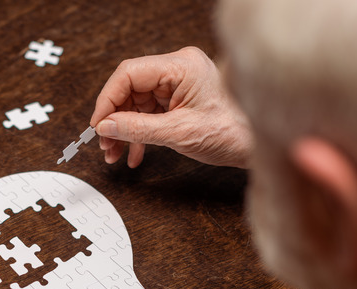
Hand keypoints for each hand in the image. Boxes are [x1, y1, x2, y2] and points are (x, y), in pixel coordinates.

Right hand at [90, 47, 253, 167]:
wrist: (258, 145)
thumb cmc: (233, 133)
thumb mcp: (178, 133)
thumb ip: (137, 129)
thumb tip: (106, 127)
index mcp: (181, 66)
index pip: (129, 74)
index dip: (108, 100)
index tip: (98, 125)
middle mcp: (179, 70)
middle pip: (130, 89)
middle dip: (115, 119)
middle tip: (105, 144)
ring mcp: (180, 84)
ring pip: (137, 104)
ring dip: (124, 130)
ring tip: (115, 153)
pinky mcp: (181, 100)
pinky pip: (150, 113)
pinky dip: (139, 133)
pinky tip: (134, 153)